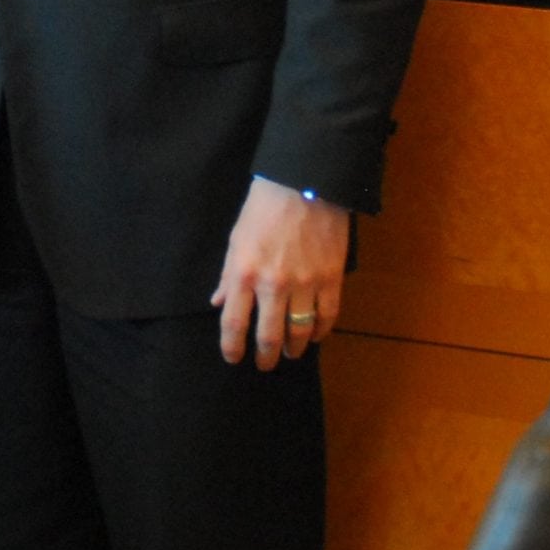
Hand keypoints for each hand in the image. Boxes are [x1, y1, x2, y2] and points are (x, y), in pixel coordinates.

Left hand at [211, 178, 349, 369]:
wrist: (304, 185)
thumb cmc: (263, 208)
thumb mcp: (236, 239)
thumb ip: (228, 275)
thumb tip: (218, 302)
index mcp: (245, 273)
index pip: (234, 323)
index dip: (232, 347)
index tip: (233, 358)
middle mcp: (273, 285)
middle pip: (268, 335)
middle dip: (265, 356)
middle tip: (264, 364)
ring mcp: (305, 284)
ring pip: (300, 332)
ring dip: (294, 348)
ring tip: (290, 353)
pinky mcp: (331, 279)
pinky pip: (327, 317)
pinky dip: (321, 331)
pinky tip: (315, 335)